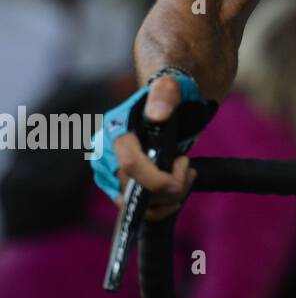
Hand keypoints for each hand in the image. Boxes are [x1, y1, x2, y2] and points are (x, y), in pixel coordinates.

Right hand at [92, 73, 202, 219]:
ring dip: (169, 198)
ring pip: (138, 205)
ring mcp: (108, 175)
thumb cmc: (168, 96)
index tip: (185, 166)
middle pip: (136, 189)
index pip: (130, 165)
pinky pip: (137, 209)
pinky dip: (161, 206)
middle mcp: (103, 156)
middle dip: (171, 186)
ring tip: (186, 175)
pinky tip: (176, 189)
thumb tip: (157, 115)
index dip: (158, 177)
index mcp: (113, 132)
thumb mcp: (171, 88)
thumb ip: (165, 94)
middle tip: (190, 168)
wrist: (163, 105)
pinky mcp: (117, 188)